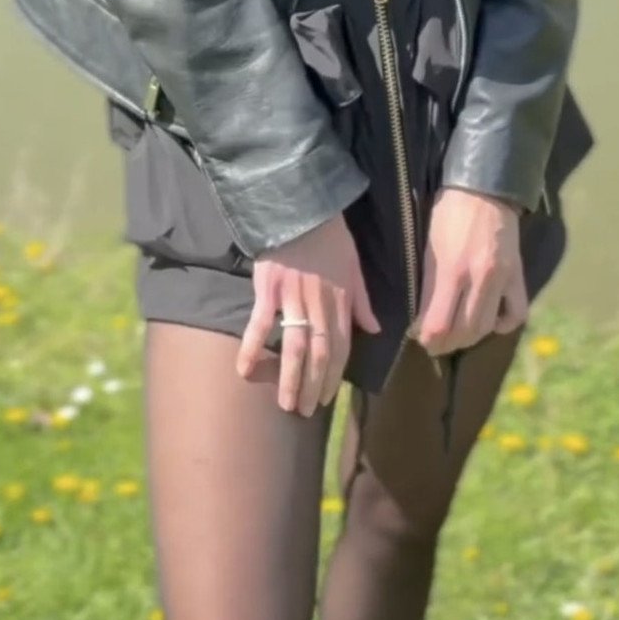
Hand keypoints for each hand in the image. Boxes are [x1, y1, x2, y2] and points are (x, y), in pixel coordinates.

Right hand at [237, 213, 379, 414]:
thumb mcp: (355, 267)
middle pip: (319, 355)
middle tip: (304, 412)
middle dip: (313, 387)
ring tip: (285, 404)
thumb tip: (375, 329)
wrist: (301, 207)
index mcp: (341, 302)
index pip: (340, 348)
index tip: (326, 399)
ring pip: (295, 347)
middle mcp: (320, 306)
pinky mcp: (269, 290)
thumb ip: (362, 301)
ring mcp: (293, 299)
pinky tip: (243, 371)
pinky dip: (251, 348)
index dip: (334, 377)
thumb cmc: (330, 236)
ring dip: (290, 379)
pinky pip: (260, 324)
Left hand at [411, 188, 528, 357]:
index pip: (439, 324)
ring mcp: (502, 279)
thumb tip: (421, 321)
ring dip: (470, 338)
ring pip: (487, 327)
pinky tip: (491, 322)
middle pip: (463, 332)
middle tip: (437, 342)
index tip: (422, 339)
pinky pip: (516, 313)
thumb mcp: (429, 248)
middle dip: (446, 344)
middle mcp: (479, 279)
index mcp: (451, 270)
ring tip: (458, 335)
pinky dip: (503, 325)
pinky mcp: (517, 276)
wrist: (485, 190)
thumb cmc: (449, 215)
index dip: (428, 339)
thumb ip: (429, 287)